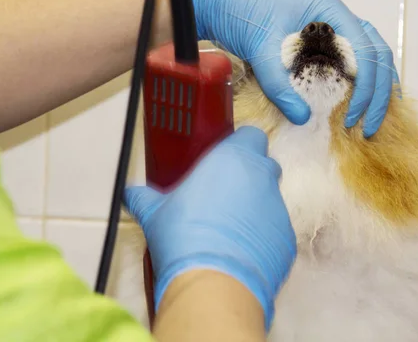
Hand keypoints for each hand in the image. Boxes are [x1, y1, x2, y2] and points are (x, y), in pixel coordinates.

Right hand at [123, 126, 295, 329]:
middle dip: (249, 175)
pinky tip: (240, 254)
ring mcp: (279, 210)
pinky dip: (262, 238)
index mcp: (235, 159)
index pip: (251, 136)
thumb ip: (144, 197)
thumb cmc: (182, 233)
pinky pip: (275, 232)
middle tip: (222, 194)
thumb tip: (130, 193)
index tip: (223, 160)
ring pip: (271, 201)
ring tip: (227, 232)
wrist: (214, 282)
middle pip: (265, 166)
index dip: (240, 145)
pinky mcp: (286, 241)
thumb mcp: (155, 212)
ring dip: (254, 209)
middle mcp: (263, 179)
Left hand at [182, 0, 399, 136]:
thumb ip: (279, 84)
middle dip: (378, 93)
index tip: (354, 116)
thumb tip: (303, 118)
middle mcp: (336, 19)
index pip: (366, 51)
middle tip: (368, 127)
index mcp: (330, 12)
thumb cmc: (241, 9)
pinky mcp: (316, 43)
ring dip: (374, 88)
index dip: (367, 88)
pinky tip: (354, 104)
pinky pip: (347, 62)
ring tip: (370, 120)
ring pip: (368, 58)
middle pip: (377, 55)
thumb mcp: (261, 48)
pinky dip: (356, 84)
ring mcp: (328, 30)